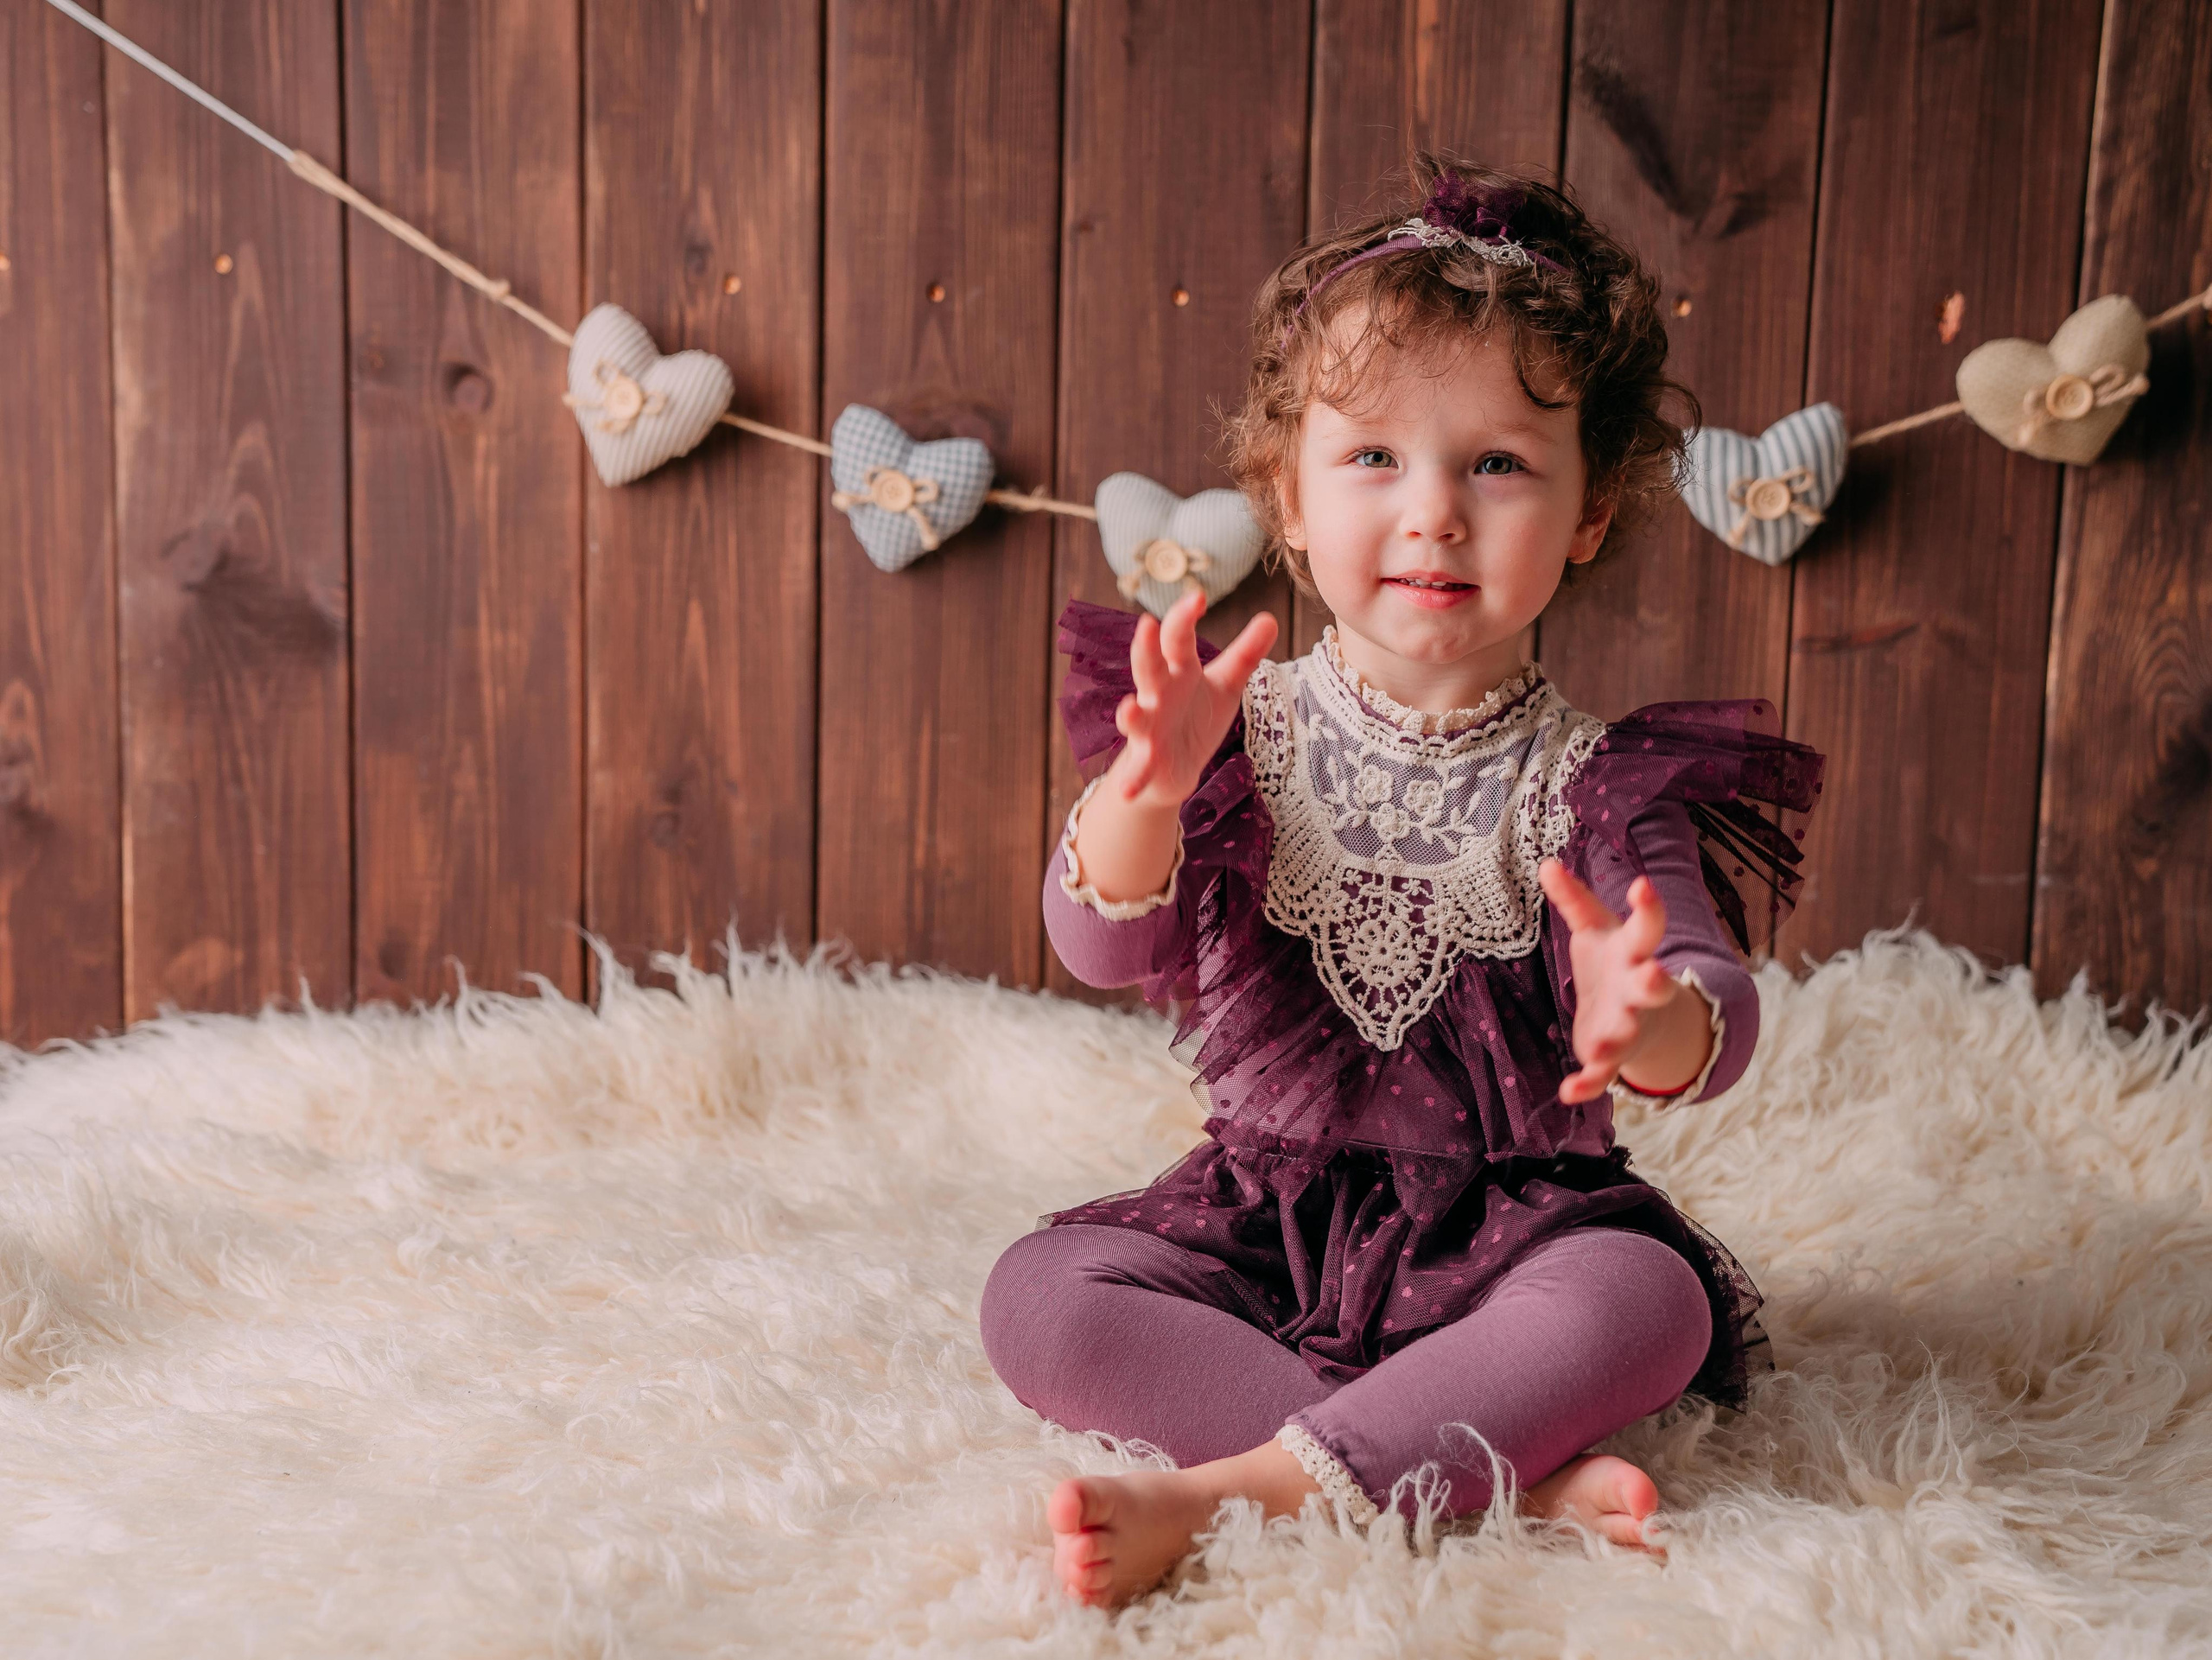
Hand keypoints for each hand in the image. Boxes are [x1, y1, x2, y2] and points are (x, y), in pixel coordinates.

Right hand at [1110, 588, 1277, 809]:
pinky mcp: (1148, 762)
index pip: (1178, 639)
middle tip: (1147, 624)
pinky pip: (1138, 771)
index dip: (1184, 618)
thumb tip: (1271, 618)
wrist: (1172, 769)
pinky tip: (1127, 790)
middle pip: (1150, 668)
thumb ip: (1245, 655)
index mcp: (1178, 672)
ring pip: (1136, 717)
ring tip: (1129, 707)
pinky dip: (1132, 780)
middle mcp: (1158, 696)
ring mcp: (1149, 729)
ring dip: (1130, 714)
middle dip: (1147, 649)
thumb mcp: (1225, 686)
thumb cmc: (1195, 719)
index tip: (1197, 597)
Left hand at [1538, 856, 1694, 1105]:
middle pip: (1653, 986)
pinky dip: (1587, 1085)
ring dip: (1616, 1041)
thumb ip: (1573, 900)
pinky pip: (1602, 1075)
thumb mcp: (1594, 929)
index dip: (1648, 907)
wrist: (1634, 1014)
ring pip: (1628, 1035)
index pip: (1648, 927)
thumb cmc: (1612, 962)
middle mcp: (1638, 989)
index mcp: (1635, 952)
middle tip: (1654, 974)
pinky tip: (1568, 1092)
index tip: (1642, 884)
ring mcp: (1629, 1025)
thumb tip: (1546, 863)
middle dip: (1654, 982)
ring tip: (1599, 1047)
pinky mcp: (1610, 1056)